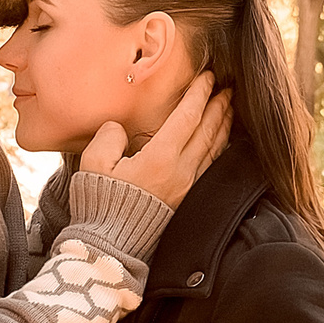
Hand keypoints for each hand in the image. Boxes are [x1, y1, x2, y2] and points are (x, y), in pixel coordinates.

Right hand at [81, 71, 230, 208]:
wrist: (110, 246)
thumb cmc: (100, 203)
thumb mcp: (94, 164)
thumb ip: (108, 137)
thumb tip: (118, 128)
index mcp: (160, 158)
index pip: (187, 117)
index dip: (200, 94)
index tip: (208, 77)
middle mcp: (180, 171)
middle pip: (208, 131)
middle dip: (219, 106)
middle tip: (229, 88)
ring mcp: (187, 187)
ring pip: (213, 149)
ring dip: (223, 126)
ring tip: (229, 109)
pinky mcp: (186, 200)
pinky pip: (209, 167)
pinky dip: (218, 148)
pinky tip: (219, 142)